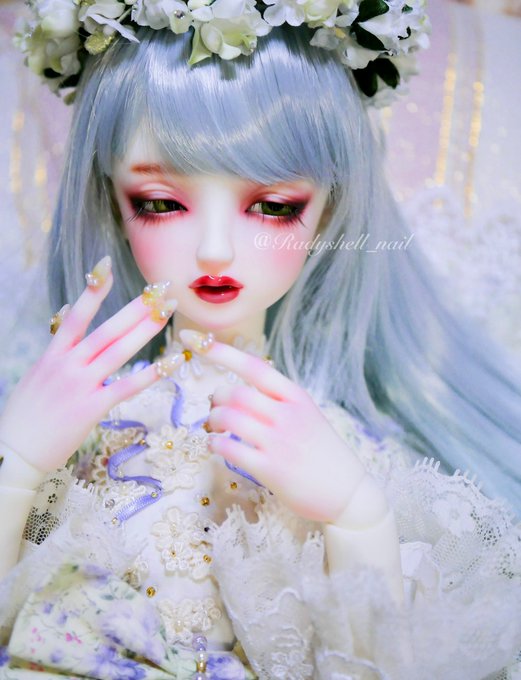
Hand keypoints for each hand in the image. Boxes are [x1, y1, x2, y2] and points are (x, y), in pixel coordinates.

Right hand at [0, 258, 176, 473]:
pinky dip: (151, 373)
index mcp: (54, 354)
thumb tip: (67, 317)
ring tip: (167, 312)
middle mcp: (68, 365)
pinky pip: (127, 386)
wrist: (15, 450)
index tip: (106, 266)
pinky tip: (172, 362)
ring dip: (146, 330)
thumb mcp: (38, 373)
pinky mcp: (93, 408)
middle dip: (136, 307)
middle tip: (160, 288)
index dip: (92, 290)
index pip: (76, 315)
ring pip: (119, 351)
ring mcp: (81, 385)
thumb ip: (58, 347)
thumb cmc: (26, 413)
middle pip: (108, 329)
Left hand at [180, 330, 367, 522]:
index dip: (219, 351)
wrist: (349, 493)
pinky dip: (215, 444)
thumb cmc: (323, 453)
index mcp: (296, 396)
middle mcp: (287, 415)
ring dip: (212, 421)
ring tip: (214, 428)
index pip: (253, 366)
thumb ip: (277, 401)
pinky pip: (229, 449)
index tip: (192, 337)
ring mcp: (278, 442)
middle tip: (214, 410)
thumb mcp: (307, 415)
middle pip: (234, 393)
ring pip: (228, 418)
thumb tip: (235, 394)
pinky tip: (217, 446)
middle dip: (215, 399)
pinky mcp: (269, 469)